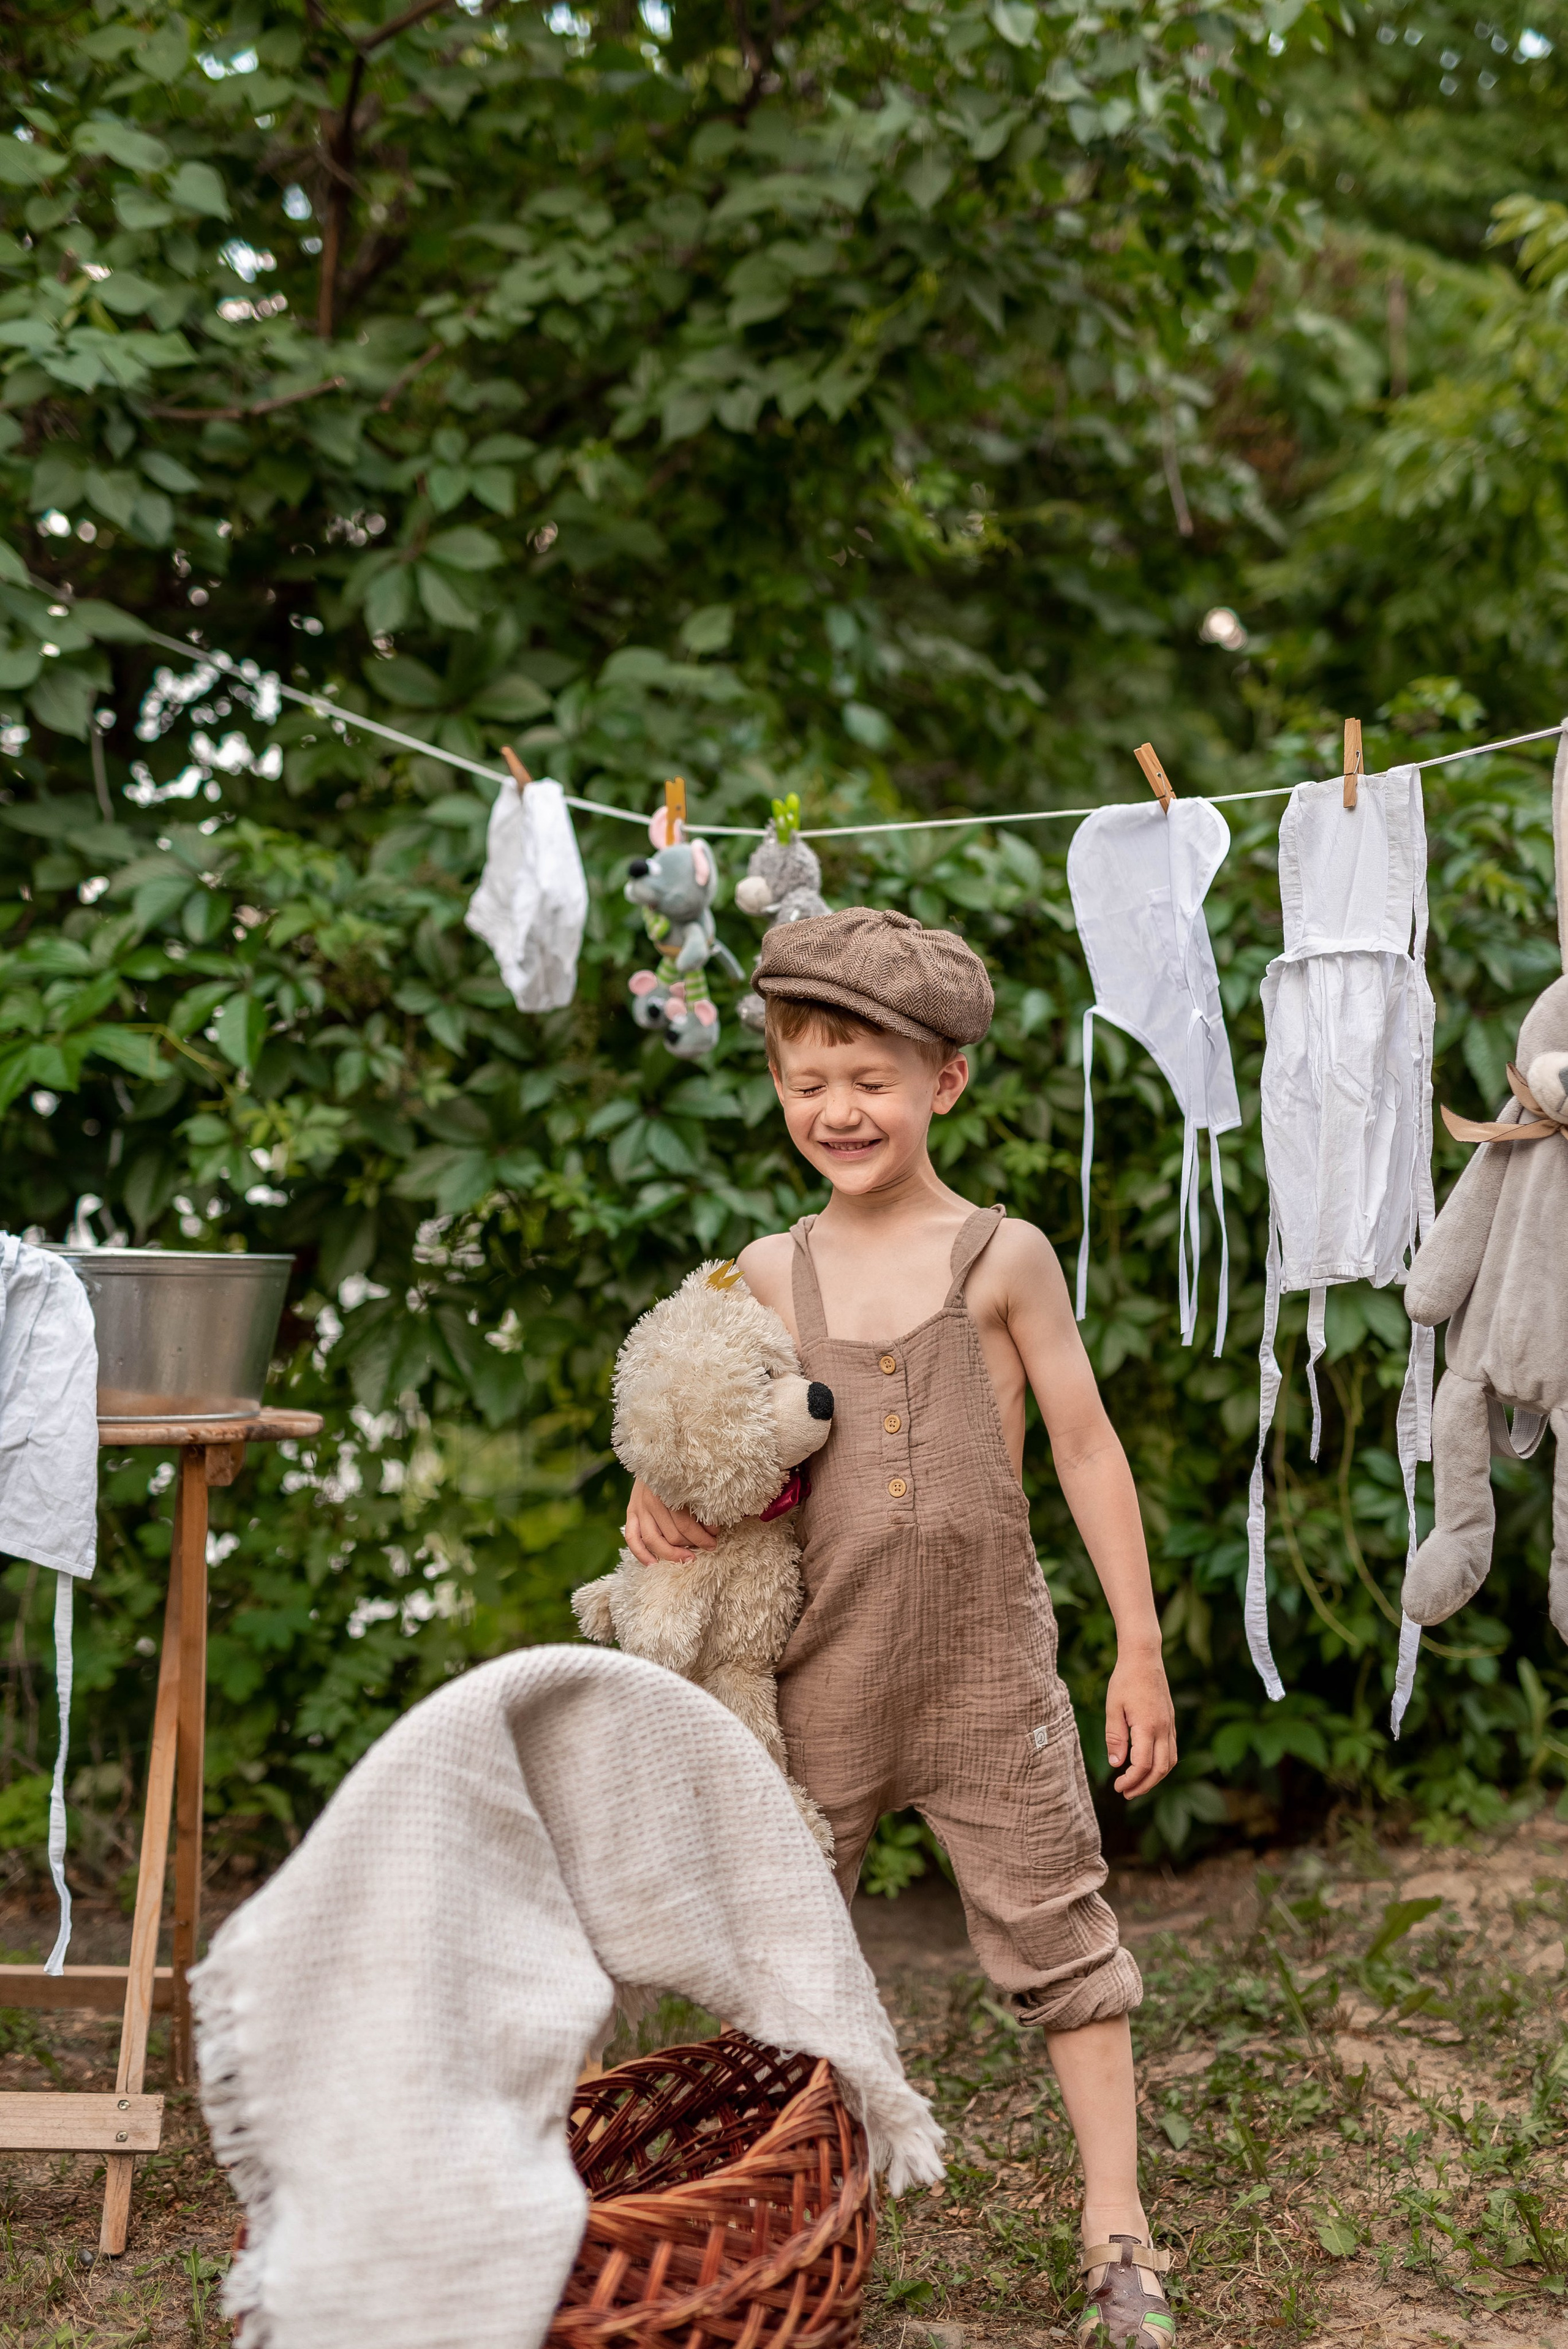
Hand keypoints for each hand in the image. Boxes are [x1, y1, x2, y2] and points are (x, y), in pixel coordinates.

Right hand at [623, 1475, 715, 1565]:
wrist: (659, 1454)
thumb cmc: (683, 1469)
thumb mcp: (694, 1479)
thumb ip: (703, 1499)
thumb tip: (717, 1524)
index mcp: (670, 1491)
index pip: (686, 1524)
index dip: (703, 1536)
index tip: (715, 1538)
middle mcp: (652, 1500)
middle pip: (673, 1535)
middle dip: (693, 1543)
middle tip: (708, 1545)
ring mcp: (639, 1507)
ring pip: (654, 1540)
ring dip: (673, 1553)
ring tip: (689, 1559)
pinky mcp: (631, 1511)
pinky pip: (632, 1538)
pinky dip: (641, 1554)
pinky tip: (653, 1564)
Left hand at [1105, 1644, 1176, 1798]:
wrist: (1144, 1657)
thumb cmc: (1124, 1680)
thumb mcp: (1113, 1707)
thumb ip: (1115, 1737)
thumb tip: (1116, 1764)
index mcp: (1147, 1726)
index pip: (1142, 1765)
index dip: (1131, 1780)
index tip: (1117, 1786)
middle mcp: (1163, 1728)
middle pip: (1160, 1769)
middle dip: (1144, 1786)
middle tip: (1126, 1793)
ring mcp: (1170, 1725)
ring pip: (1170, 1762)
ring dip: (1155, 1778)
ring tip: (1137, 1784)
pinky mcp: (1171, 1721)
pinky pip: (1171, 1750)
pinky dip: (1162, 1764)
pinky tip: (1148, 1766)